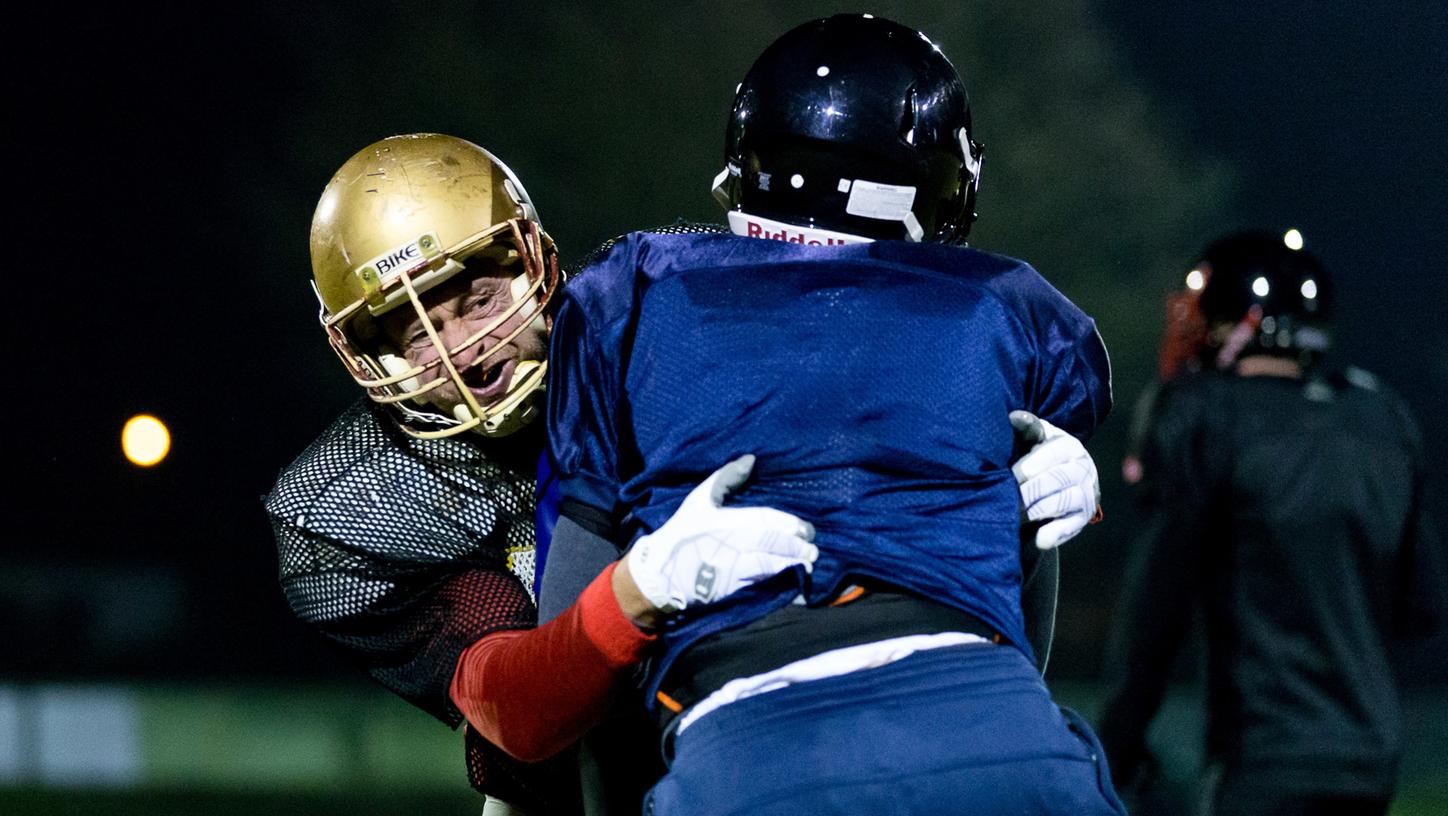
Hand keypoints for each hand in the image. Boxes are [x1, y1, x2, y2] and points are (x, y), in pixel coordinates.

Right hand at [622, 455, 816, 623]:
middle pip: (772, 545)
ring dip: (792, 566)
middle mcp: (730, 545)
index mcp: (725, 522)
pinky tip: (794, 583)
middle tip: (813, 549)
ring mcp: (730, 570)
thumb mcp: (700, 500)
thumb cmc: (683, 532)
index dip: (789, 526)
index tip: (807, 530)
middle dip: (796, 548)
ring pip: (769, 567)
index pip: (765, 522)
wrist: (660, 572)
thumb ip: (726, 478)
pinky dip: (780, 585)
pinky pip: (761, 585)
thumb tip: (751, 459)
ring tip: (809, 565)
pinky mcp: (729, 590)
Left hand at [1009, 411, 1099, 549]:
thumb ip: (1026, 428)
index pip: (1054, 453)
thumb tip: (1013, 417)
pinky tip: (1037, 537)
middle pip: (1057, 479)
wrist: (1051, 486)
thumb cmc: (1035, 456)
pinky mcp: (1083, 517)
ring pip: (1062, 502)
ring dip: (1037, 510)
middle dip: (1030, 490)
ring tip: (1015, 514)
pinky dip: (1052, 533)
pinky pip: (1069, 527)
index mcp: (1069, 446)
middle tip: (1009, 498)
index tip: (1014, 475)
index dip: (1033, 464)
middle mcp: (1083, 468)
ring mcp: (1086, 494)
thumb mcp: (1032, 439)